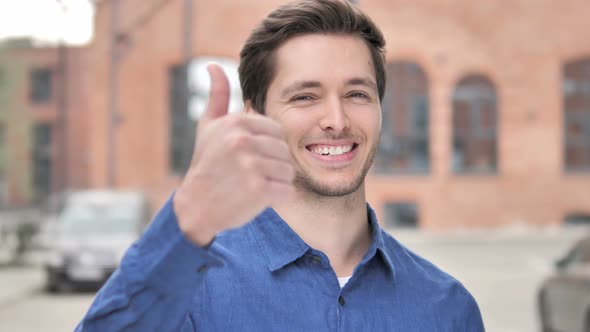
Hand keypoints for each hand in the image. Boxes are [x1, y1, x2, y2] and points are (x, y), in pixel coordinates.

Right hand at [173, 64, 294, 245]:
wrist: (195, 207)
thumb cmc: (207, 165)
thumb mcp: (208, 127)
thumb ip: (217, 96)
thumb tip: (213, 66)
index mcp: (236, 123)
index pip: (277, 132)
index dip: (267, 148)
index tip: (247, 159)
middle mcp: (243, 141)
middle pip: (284, 152)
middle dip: (272, 166)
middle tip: (248, 176)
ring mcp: (251, 165)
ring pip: (288, 172)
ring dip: (275, 183)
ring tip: (252, 186)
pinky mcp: (259, 189)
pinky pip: (288, 192)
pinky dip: (278, 199)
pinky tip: (257, 199)